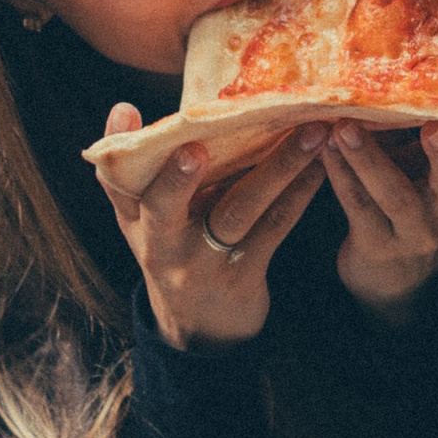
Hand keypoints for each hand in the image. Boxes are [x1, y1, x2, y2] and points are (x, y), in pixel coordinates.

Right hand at [90, 104, 327, 348]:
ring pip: (238, 209)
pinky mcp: (243, 276)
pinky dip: (299, 193)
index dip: (116, 144)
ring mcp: (202, 264)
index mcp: (136, 221)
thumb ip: (138, 173)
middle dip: (178, 176)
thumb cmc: (176, 251)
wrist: (202, 330)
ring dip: (277, 167)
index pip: (116, 182)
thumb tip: (125, 108)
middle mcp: (162, 244)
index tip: (126, 109)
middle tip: (197, 146)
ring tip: (309, 132)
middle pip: (164, 206)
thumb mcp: (145, 221)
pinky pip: (274, 228)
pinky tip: (320, 166)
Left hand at [322, 119, 437, 315]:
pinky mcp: (377, 246)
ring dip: (368, 158)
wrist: (392, 279)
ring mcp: (414, 231)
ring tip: (343, 127)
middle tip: (433, 125)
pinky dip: (339, 175)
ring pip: (394, 194)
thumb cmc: (415, 207)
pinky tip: (323, 149)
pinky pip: (358, 207)